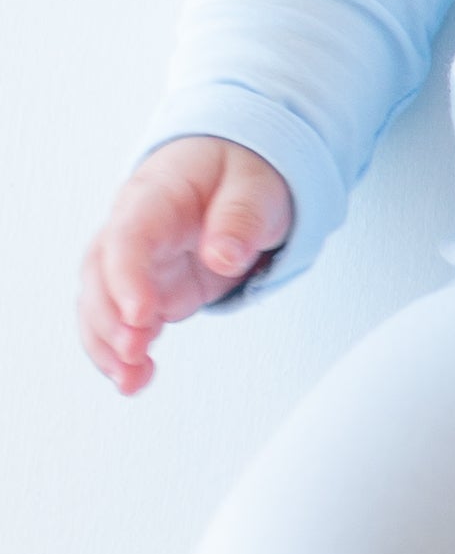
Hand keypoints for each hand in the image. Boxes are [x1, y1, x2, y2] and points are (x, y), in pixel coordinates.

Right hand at [78, 136, 295, 391]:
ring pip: (101, 306)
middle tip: (135, 353)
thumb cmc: (238, 173)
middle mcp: (132, 233)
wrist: (231, 172)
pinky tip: (135, 380)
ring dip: (109, 346)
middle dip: (110, 320)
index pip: (128, 237)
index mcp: (154, 198)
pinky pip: (125, 323)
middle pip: (100, 276)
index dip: (128, 276)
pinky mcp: (150, 290)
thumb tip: (224, 256)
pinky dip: (125, 352)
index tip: (142, 313)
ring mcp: (136, 265)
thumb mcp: (255, 185)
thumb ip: (241, 217)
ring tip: (131, 381)